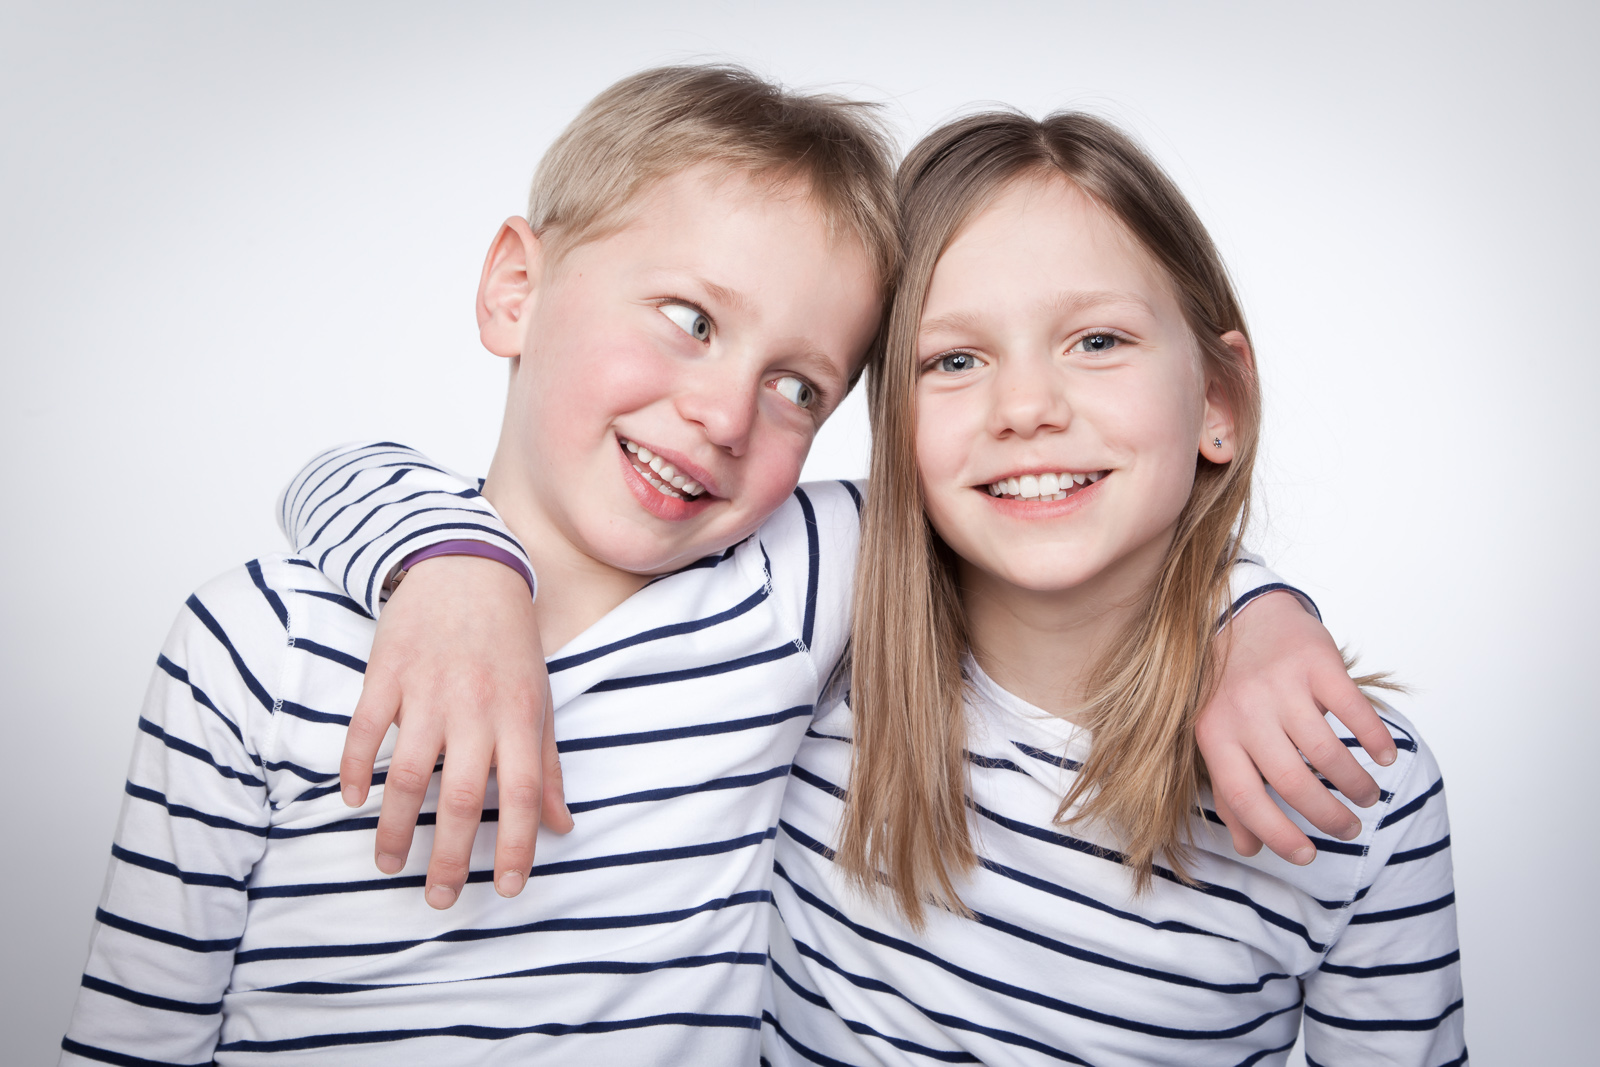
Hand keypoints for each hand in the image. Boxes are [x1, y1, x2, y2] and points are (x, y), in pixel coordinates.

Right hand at [340, 554, 571, 907]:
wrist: (467, 565)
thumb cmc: (509, 641)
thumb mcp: (539, 698)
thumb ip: (548, 764)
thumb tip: (561, 826)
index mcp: (520, 715)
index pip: (524, 792)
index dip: (517, 844)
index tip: (505, 888)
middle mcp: (476, 708)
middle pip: (463, 796)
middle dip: (450, 856)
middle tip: (439, 899)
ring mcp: (428, 691)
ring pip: (409, 774)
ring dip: (395, 827)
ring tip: (390, 865)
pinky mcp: (387, 672)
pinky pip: (365, 730)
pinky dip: (354, 768)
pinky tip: (353, 800)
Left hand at [1196, 591, 1397, 864]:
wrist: (1238, 613)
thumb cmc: (1227, 687)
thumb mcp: (1214, 735)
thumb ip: (1230, 790)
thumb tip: (1249, 847)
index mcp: (1214, 734)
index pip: (1245, 798)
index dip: (1277, 835)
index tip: (1306, 855)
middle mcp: (1245, 711)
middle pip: (1293, 782)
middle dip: (1328, 817)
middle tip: (1349, 829)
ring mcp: (1281, 686)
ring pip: (1326, 753)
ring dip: (1354, 784)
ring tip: (1365, 797)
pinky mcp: (1316, 663)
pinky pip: (1353, 711)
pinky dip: (1375, 740)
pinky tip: (1384, 757)